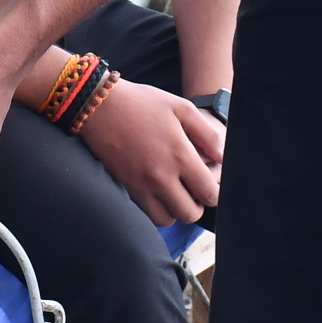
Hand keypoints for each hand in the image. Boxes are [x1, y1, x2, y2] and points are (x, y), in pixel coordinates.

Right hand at [76, 82, 223, 225]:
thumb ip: (207, 134)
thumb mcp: (181, 108)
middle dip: (197, 205)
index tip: (210, 181)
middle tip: (194, 189)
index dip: (216, 192)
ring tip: (175, 192)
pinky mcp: (126, 187)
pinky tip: (157, 191)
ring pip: (168, 219)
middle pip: (190, 213)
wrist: (99, 105)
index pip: (209, 192)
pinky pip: (147, 213)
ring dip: (176, 210)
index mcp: (180, 155)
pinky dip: (156, 209)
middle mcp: (162, 175)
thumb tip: (222, 158)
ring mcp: (141, 184)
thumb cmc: (142, 103)